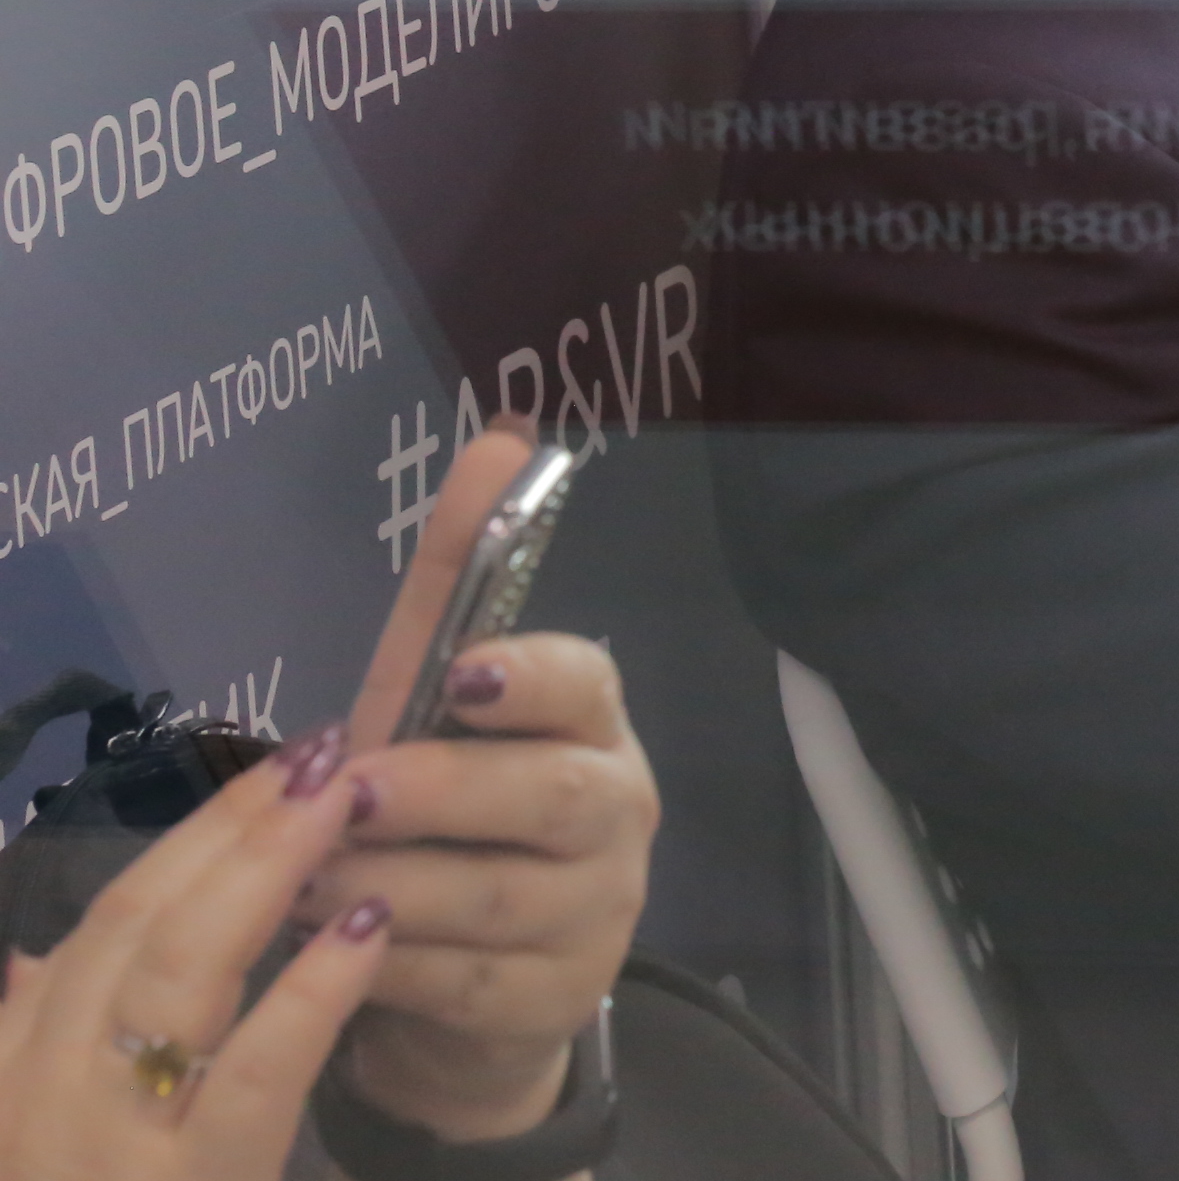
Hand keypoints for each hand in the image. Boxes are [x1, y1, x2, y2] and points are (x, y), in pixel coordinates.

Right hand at [0, 724, 392, 1180]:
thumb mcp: (40, 1129)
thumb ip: (28, 1047)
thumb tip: (26, 963)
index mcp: (12, 1074)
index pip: (100, 927)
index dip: (189, 838)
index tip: (269, 766)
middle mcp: (39, 1101)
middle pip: (136, 930)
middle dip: (229, 830)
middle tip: (324, 751)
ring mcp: (105, 1148)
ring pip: (178, 977)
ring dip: (264, 873)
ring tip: (346, 801)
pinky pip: (250, 1073)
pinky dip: (309, 991)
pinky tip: (367, 925)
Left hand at [307, 432, 657, 1143]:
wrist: (463, 984)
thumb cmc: (439, 818)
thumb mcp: (426, 701)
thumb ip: (457, 581)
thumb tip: (497, 437)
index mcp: (588, 726)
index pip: (584, 682)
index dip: (530, 677)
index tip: (463, 677)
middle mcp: (615, 811)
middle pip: (550, 796)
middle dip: (443, 791)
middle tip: (352, 792)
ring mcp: (597, 911)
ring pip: (498, 896)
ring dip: (390, 886)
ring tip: (304, 882)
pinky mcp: (554, 1000)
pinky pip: (464, 983)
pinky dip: (389, 968)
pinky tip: (340, 954)